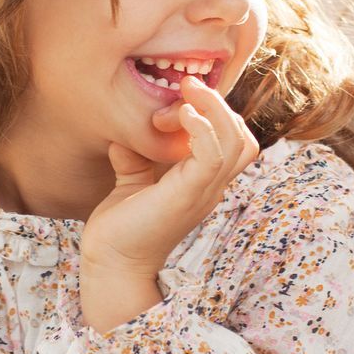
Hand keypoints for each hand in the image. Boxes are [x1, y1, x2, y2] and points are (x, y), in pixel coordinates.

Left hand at [81, 77, 257, 329]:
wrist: (110, 263)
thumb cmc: (121, 227)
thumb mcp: (133, 181)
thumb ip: (136, 156)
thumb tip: (126, 132)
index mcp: (203, 182)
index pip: (232, 140)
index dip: (212, 113)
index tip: (175, 102)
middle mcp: (211, 187)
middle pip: (243, 137)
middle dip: (218, 105)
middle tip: (185, 89)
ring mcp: (204, 192)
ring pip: (237, 141)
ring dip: (214, 109)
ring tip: (186, 93)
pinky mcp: (188, 195)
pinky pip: (213, 155)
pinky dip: (203, 128)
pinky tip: (182, 115)